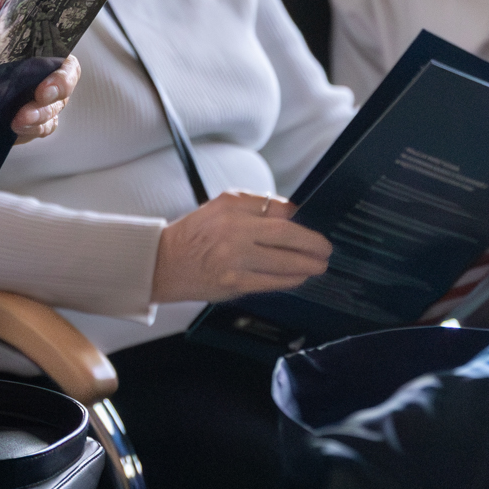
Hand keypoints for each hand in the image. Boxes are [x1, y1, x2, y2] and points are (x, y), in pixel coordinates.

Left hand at [11, 56, 79, 143]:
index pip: (69, 68)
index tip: (44, 89)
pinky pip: (38, 129)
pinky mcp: (33, 123)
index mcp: (48, 59)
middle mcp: (51, 83)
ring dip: (36, 119)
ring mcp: (45, 106)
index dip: (62, 79)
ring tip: (18, 122)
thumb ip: (1, 35)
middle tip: (31, 107)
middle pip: (61, 96)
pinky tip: (16, 128)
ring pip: (50, 115)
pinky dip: (28, 130)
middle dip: (46, 104)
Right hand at [151, 192, 331, 304]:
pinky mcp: (235, 283)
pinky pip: (273, 282)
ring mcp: (235, 259)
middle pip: (287, 235)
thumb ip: (252, 205)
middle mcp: (234, 231)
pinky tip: (299, 277)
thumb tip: (289, 213)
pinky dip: (291, 280)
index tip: (308, 225)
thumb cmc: (192, 235)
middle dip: (313, 243)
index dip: (299, 219)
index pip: (277, 209)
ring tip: (319, 265)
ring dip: (308, 265)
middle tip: (326, 248)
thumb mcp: (218, 206)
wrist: (162, 263)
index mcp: (230, 208)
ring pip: (285, 262)